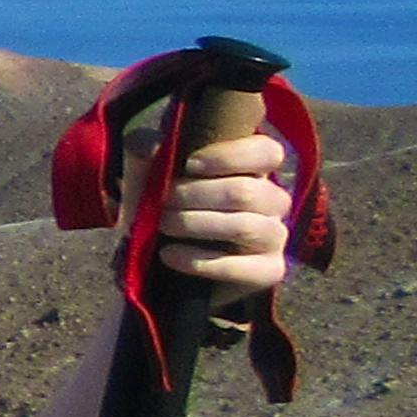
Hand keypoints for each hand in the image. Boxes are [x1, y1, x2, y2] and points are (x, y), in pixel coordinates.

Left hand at [156, 129, 302, 304]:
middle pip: (246, 192)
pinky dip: (200, 260)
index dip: (231, 156)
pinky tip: (169, 254)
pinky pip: (243, 266)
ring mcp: (274, 236)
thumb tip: (151, 146)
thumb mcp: (146, 173)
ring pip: (246, 227)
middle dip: (194, 196)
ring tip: (163, 225)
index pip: (267, 152)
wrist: (158, 261)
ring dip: (195, 225)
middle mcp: (272, 201)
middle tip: (163, 203)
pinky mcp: (268, 270)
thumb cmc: (161, 207)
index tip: (190, 164)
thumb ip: (143, 149)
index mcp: (253, 170)